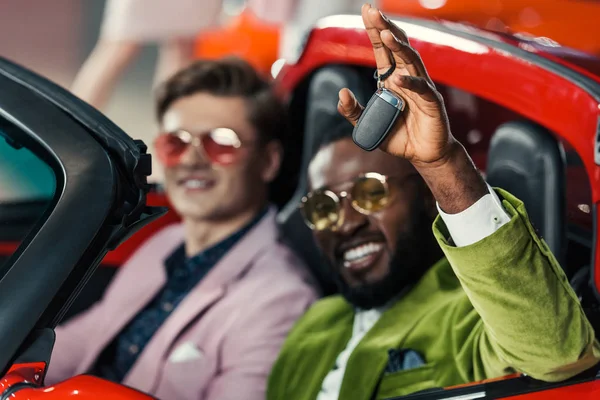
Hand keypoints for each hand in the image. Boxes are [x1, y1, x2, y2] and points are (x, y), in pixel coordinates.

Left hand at [338, 4, 455, 167]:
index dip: (375, 30)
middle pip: (398, 47)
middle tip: (373, 11)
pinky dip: (410, 84)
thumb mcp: (368, 125)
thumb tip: (341, 93)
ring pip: (412, 61)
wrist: (423, 155)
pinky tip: (398, 80)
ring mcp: (422, 88)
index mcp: (393, 79)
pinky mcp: (432, 103)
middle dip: (385, 27)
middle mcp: (408, 78)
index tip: (366, 11)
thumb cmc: (399, 137)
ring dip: (399, 47)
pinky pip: (422, 90)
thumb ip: (353, 112)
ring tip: (385, 34)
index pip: (383, 50)